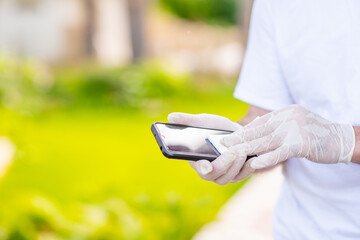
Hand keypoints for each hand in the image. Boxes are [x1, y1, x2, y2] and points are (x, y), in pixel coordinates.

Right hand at [168, 112, 253, 184]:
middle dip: (224, 165)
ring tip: (242, 150)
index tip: (206, 165)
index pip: (198, 168)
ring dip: (236, 165)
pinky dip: (247, 168)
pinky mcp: (237, 174)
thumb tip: (171, 116)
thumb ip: (187, 120)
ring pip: (229, 177)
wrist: (234, 132)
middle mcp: (210, 171)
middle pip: (215, 176)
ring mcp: (224, 174)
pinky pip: (242, 175)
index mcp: (197, 159)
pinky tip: (251, 158)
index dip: (202, 168)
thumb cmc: (215, 128)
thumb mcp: (202, 121)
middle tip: (232, 151)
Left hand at [222, 105, 355, 169]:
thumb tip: (257, 132)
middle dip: (239, 138)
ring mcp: (295, 129)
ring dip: (246, 148)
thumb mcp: (296, 126)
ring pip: (265, 141)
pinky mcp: (302, 143)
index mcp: (286, 112)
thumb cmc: (317, 135)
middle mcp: (288, 117)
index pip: (260, 122)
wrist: (343, 139)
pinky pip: (280, 152)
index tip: (229, 137)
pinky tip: (254, 164)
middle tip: (222, 144)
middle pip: (259, 130)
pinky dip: (266, 158)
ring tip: (230, 153)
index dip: (244, 131)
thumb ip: (279, 128)